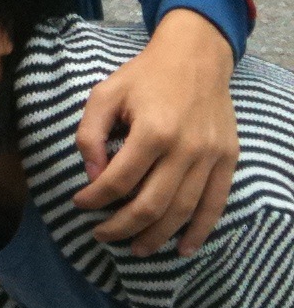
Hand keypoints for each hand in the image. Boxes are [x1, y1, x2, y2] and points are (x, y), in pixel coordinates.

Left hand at [74, 7, 237, 255]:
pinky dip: (200, 231)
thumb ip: (90, 134)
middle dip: (121, 227)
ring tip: (135, 249)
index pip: (119, 180)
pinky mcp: (228, 161)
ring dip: (156, 236)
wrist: (195, 58)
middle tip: (101, 235)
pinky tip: (182, 249)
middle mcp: (186, 149)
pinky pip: (215, 205)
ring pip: (182, 211)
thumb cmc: (144, 76)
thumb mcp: (104, 94)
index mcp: (152, 131)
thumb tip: (91, 175)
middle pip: (151, 204)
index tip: (80, 204)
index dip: (95, 198)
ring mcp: (211, 157)